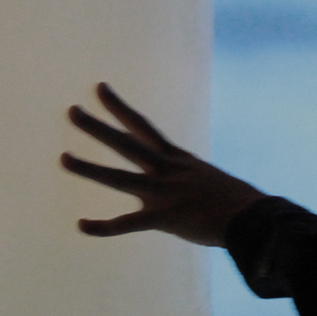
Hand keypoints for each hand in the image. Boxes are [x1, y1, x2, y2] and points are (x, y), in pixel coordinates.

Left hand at [61, 82, 265, 246]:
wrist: (253, 217)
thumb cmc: (237, 202)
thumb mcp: (209, 181)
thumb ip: (190, 181)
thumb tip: (188, 187)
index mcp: (177, 159)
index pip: (141, 126)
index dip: (118, 108)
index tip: (98, 89)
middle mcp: (167, 170)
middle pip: (126, 144)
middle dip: (97, 127)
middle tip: (71, 111)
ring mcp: (164, 193)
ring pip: (119, 178)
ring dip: (89, 169)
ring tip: (63, 158)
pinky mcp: (165, 218)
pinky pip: (128, 223)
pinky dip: (103, 226)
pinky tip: (81, 225)